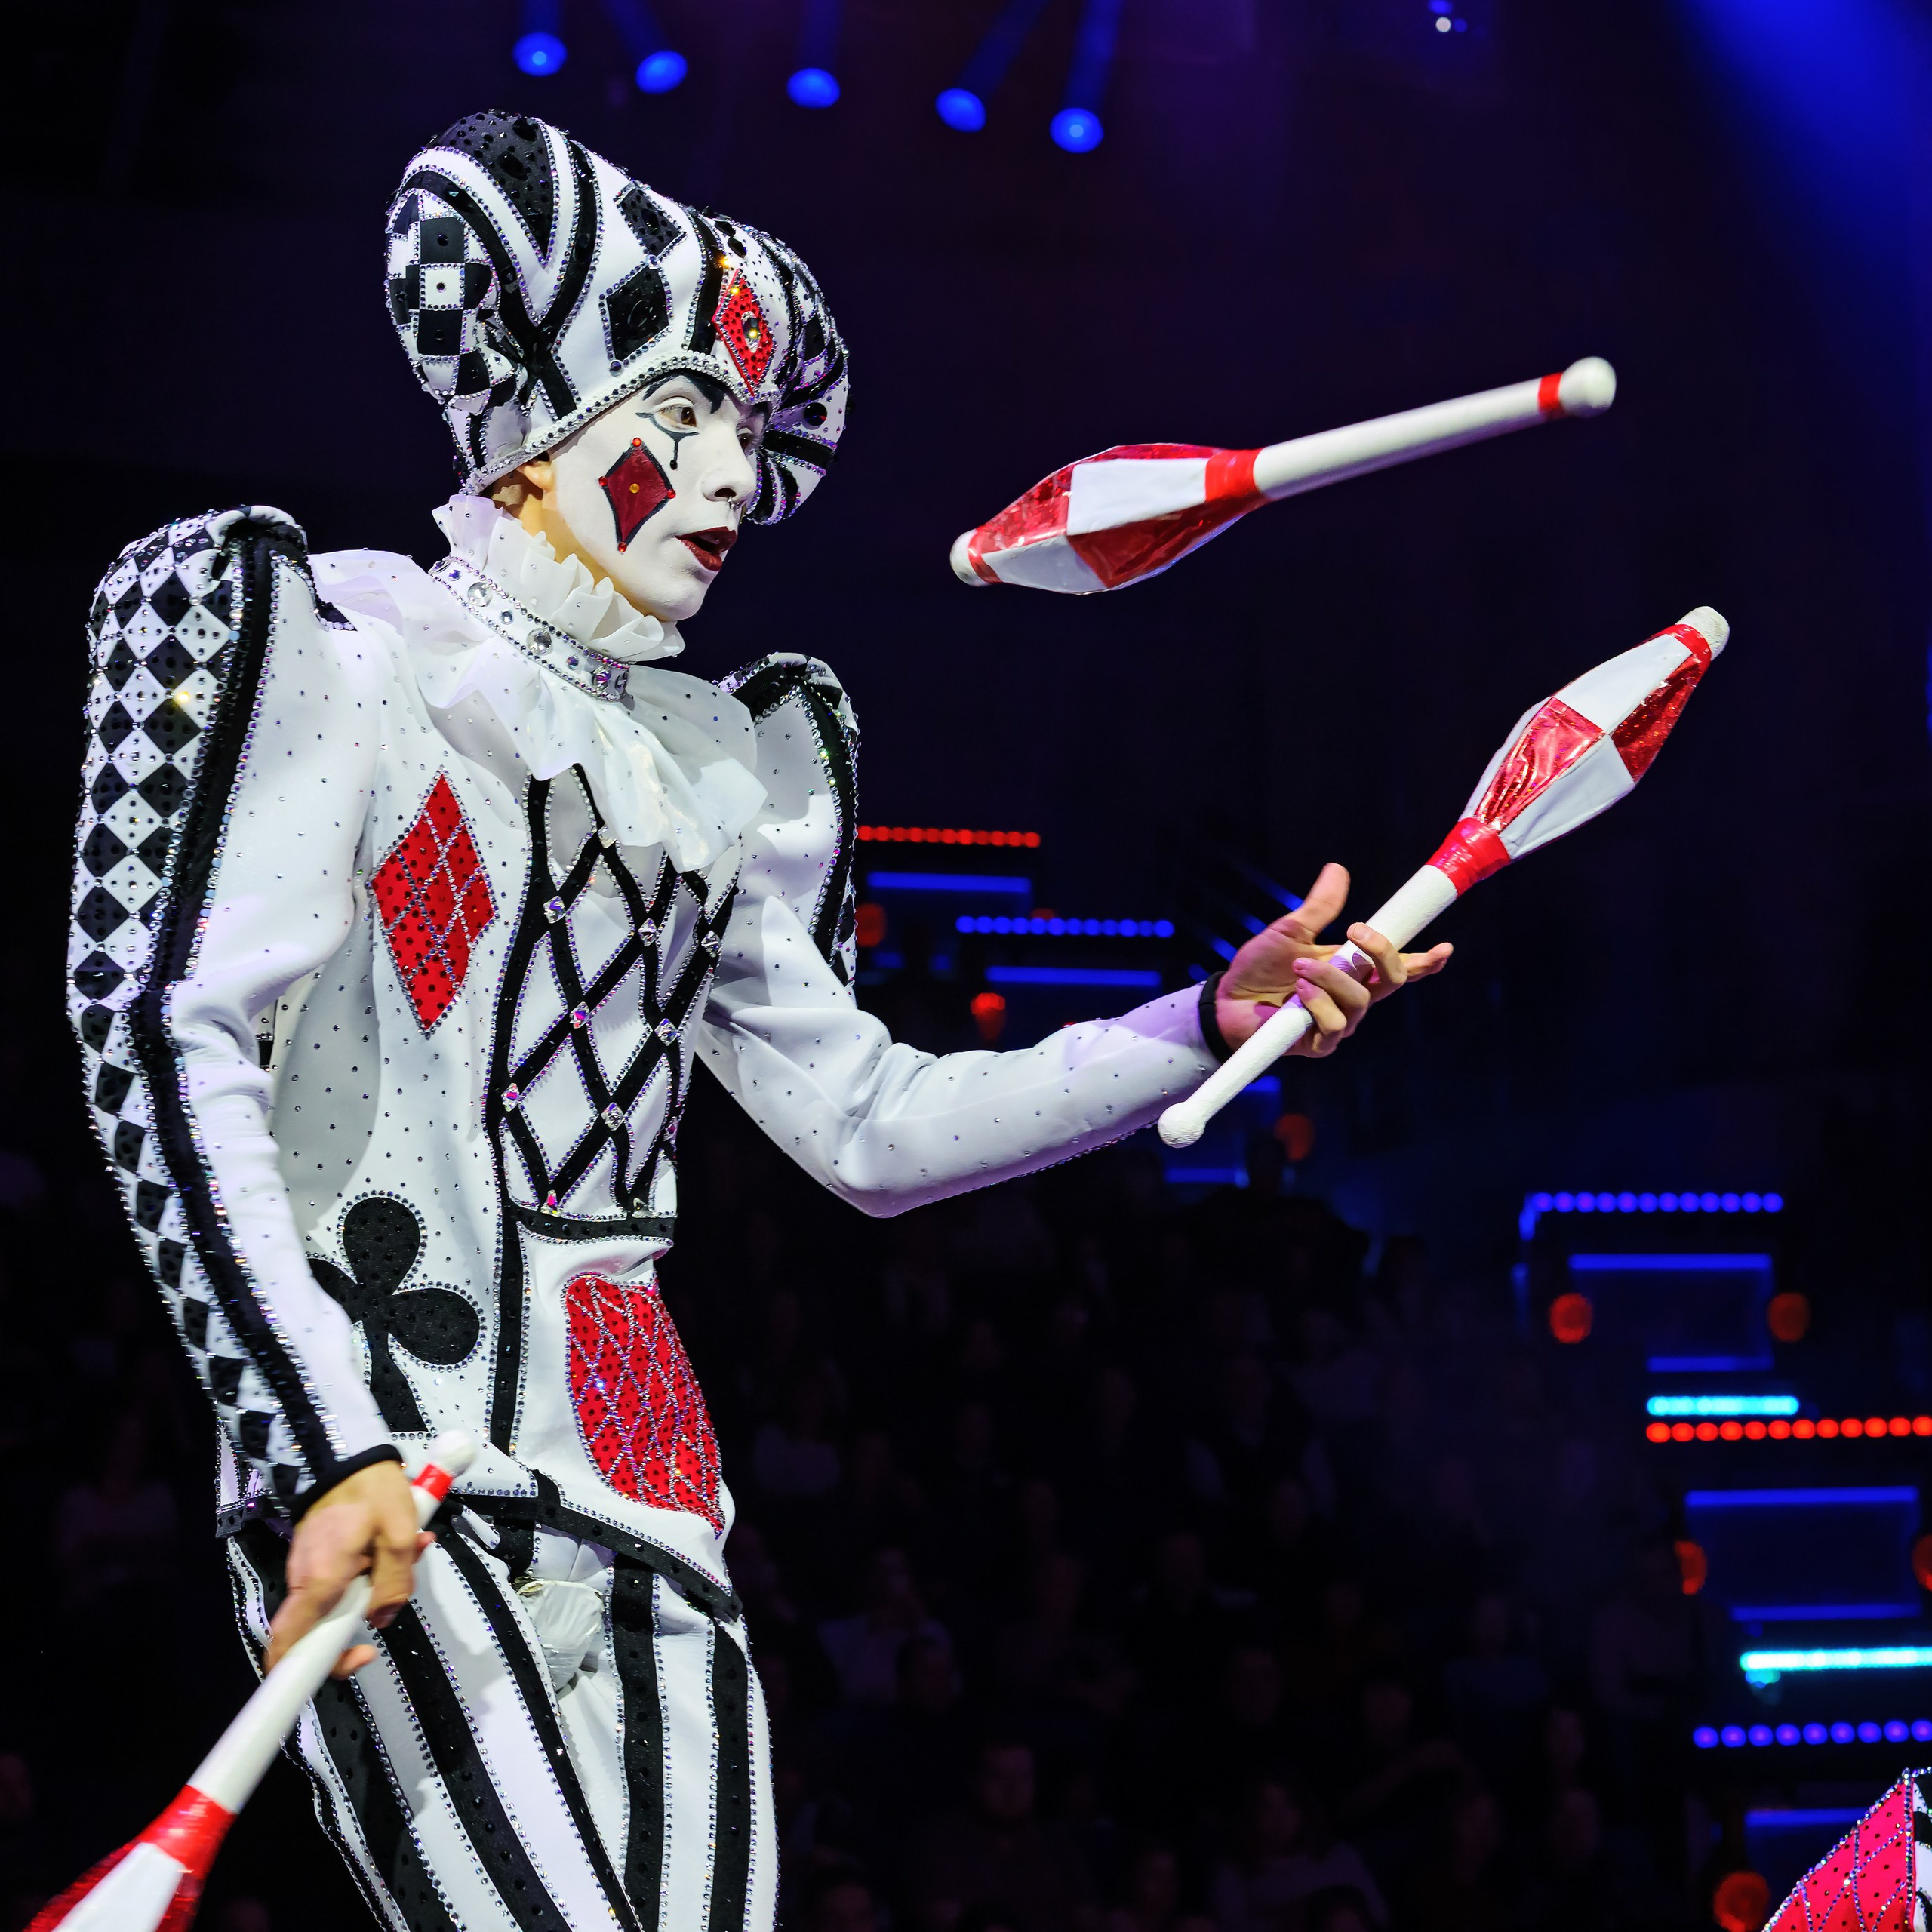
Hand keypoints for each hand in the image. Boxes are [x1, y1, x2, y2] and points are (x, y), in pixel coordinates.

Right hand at [265, 1460, 429, 1678]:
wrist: (345, 1450)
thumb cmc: (370, 1488)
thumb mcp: (397, 1535)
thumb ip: (394, 1584)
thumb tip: (383, 1618)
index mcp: (319, 1581)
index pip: (288, 1644)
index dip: (303, 1672)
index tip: (339, 1670)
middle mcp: (304, 1579)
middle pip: (320, 1629)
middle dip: (360, 1622)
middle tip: (388, 1608)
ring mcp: (307, 1567)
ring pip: (336, 1600)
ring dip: (372, 1587)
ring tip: (406, 1553)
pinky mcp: (317, 1555)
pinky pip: (338, 1578)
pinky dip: (366, 1570)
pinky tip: (394, 1544)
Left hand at [1215, 861, 1452, 1054]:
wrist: (1226, 1000)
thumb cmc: (1260, 967)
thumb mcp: (1290, 931)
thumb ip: (1318, 907)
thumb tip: (1337, 869)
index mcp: (1353, 969)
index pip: (1398, 967)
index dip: (1425, 961)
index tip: (1444, 947)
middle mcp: (1354, 996)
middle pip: (1393, 979)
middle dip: (1381, 952)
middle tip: (1354, 931)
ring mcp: (1340, 1022)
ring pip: (1361, 999)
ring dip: (1331, 977)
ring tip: (1299, 968)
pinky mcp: (1320, 1043)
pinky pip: (1335, 1024)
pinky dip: (1318, 1003)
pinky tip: (1298, 995)